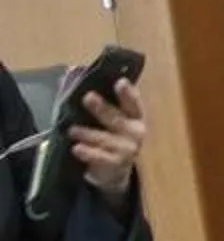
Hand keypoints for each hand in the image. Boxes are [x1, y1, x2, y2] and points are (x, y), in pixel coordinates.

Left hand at [69, 79, 147, 202]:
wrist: (113, 170)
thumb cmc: (108, 136)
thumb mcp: (102, 116)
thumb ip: (90, 93)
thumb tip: (73, 70)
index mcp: (134, 116)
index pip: (133, 103)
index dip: (128, 93)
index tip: (120, 82)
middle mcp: (135, 132)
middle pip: (118, 119)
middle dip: (103, 109)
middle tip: (88, 97)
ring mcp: (127, 150)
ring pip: (106, 139)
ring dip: (89, 133)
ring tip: (72, 130)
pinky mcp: (116, 165)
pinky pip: (100, 157)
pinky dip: (88, 153)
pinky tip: (77, 149)